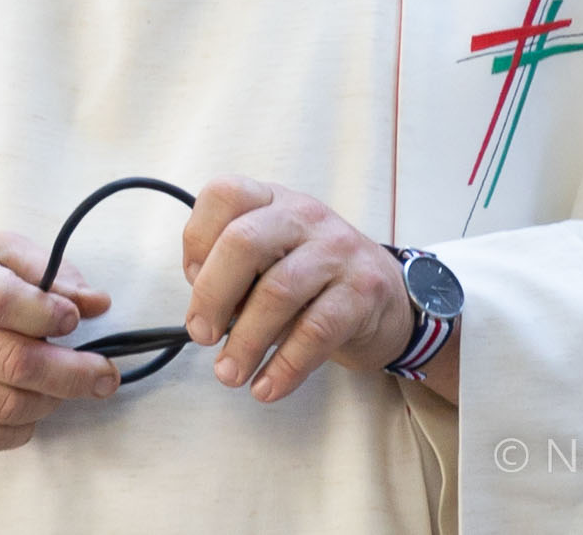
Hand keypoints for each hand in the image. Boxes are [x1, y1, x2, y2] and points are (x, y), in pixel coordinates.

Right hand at [0, 232, 119, 448]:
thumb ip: (49, 271)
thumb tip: (96, 302)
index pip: (6, 301)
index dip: (49, 312)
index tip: (75, 318)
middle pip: (17, 363)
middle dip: (74, 374)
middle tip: (105, 376)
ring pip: (6, 404)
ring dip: (51, 401)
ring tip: (67, 387)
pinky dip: (20, 429)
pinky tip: (33, 408)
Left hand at [182, 177, 418, 403]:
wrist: (389, 299)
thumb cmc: (312, 281)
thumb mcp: (271, 259)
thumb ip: (235, 274)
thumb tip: (204, 313)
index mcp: (273, 201)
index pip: (225, 195)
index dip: (197, 239)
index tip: (193, 280)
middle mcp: (304, 216)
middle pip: (244, 241)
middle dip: (212, 295)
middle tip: (201, 335)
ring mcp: (337, 251)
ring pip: (278, 291)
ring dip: (245, 342)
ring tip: (230, 373)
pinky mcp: (362, 293)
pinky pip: (315, 332)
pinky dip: (284, 366)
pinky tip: (266, 387)